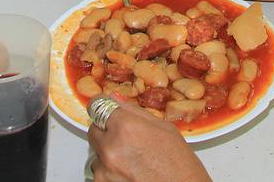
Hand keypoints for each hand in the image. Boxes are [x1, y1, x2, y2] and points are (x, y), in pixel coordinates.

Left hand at [88, 101, 210, 181]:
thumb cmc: (180, 164)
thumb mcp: (164, 128)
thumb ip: (134, 112)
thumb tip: (115, 100)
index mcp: (125, 126)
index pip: (96, 106)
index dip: (103, 107)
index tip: (106, 110)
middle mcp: (110, 147)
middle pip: (93, 129)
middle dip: (106, 131)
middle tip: (127, 140)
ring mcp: (104, 169)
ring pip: (96, 153)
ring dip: (108, 154)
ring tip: (132, 161)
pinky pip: (100, 172)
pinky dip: (110, 173)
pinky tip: (130, 173)